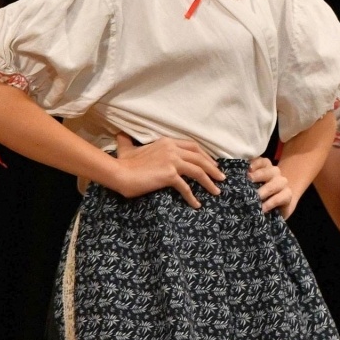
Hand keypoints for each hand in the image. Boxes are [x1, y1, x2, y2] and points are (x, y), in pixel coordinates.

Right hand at [109, 132, 225, 208]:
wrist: (118, 173)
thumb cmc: (122, 163)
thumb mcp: (127, 149)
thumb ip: (127, 142)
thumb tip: (120, 135)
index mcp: (167, 142)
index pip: (193, 146)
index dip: (205, 156)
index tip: (212, 164)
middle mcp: (172, 149)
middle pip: (200, 158)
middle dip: (213, 168)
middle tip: (221, 178)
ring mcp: (172, 161)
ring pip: (198, 171)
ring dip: (210, 182)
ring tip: (217, 191)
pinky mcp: (169, 175)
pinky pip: (186, 187)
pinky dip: (193, 197)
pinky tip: (196, 204)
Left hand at [249, 156, 297, 217]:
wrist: (277, 207)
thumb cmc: (259, 194)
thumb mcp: (250, 187)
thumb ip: (244, 181)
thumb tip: (232, 179)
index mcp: (265, 167)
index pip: (262, 161)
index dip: (255, 164)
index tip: (248, 169)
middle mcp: (275, 173)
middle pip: (269, 171)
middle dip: (258, 175)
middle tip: (249, 181)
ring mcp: (282, 183)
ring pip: (276, 183)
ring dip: (265, 191)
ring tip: (255, 198)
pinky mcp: (288, 195)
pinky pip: (280, 197)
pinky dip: (270, 203)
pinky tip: (263, 208)